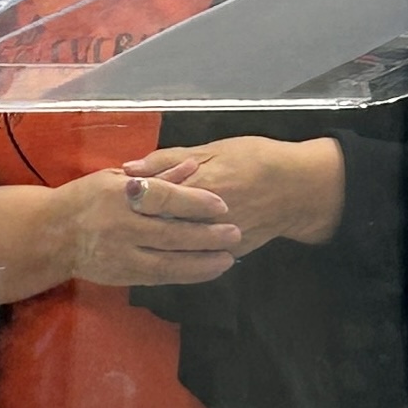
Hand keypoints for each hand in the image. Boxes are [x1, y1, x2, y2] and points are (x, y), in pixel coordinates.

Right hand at [63, 161, 240, 286]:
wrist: (50, 234)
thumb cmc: (86, 198)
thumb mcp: (115, 178)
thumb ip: (157, 174)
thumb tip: (193, 166)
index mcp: (120, 195)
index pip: (165, 198)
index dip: (196, 202)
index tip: (222, 205)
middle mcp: (121, 226)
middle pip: (172, 233)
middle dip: (207, 236)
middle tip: (235, 233)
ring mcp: (121, 254)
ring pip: (168, 262)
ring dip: (201, 262)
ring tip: (227, 258)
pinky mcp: (121, 275)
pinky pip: (159, 276)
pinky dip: (185, 274)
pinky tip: (206, 271)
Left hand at [120, 136, 344, 254]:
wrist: (298, 188)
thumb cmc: (256, 158)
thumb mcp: (213, 148)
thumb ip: (169, 159)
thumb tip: (130, 168)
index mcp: (199, 183)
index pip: (153, 196)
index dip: (128, 200)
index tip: (110, 201)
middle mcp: (205, 215)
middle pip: (158, 227)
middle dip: (132, 229)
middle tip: (109, 229)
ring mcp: (217, 237)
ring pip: (175, 248)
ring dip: (149, 246)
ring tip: (128, 243)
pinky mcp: (229, 252)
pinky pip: (196, 259)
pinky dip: (176, 256)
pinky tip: (157, 254)